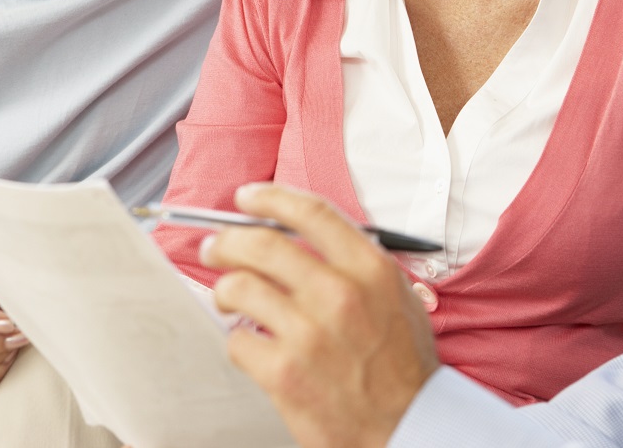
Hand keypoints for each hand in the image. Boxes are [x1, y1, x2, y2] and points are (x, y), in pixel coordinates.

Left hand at [202, 184, 439, 447]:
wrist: (407, 428)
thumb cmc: (402, 366)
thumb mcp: (397, 297)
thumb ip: (356, 261)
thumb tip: (302, 233)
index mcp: (370, 269)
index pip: (310, 212)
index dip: (269, 198)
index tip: (247, 198)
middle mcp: (338, 294)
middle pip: (260, 243)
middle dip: (226, 241)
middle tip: (214, 248)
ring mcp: (308, 334)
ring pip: (238, 287)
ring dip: (225, 290)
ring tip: (229, 299)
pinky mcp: (283, 372)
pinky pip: (237, 340)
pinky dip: (239, 339)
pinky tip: (253, 344)